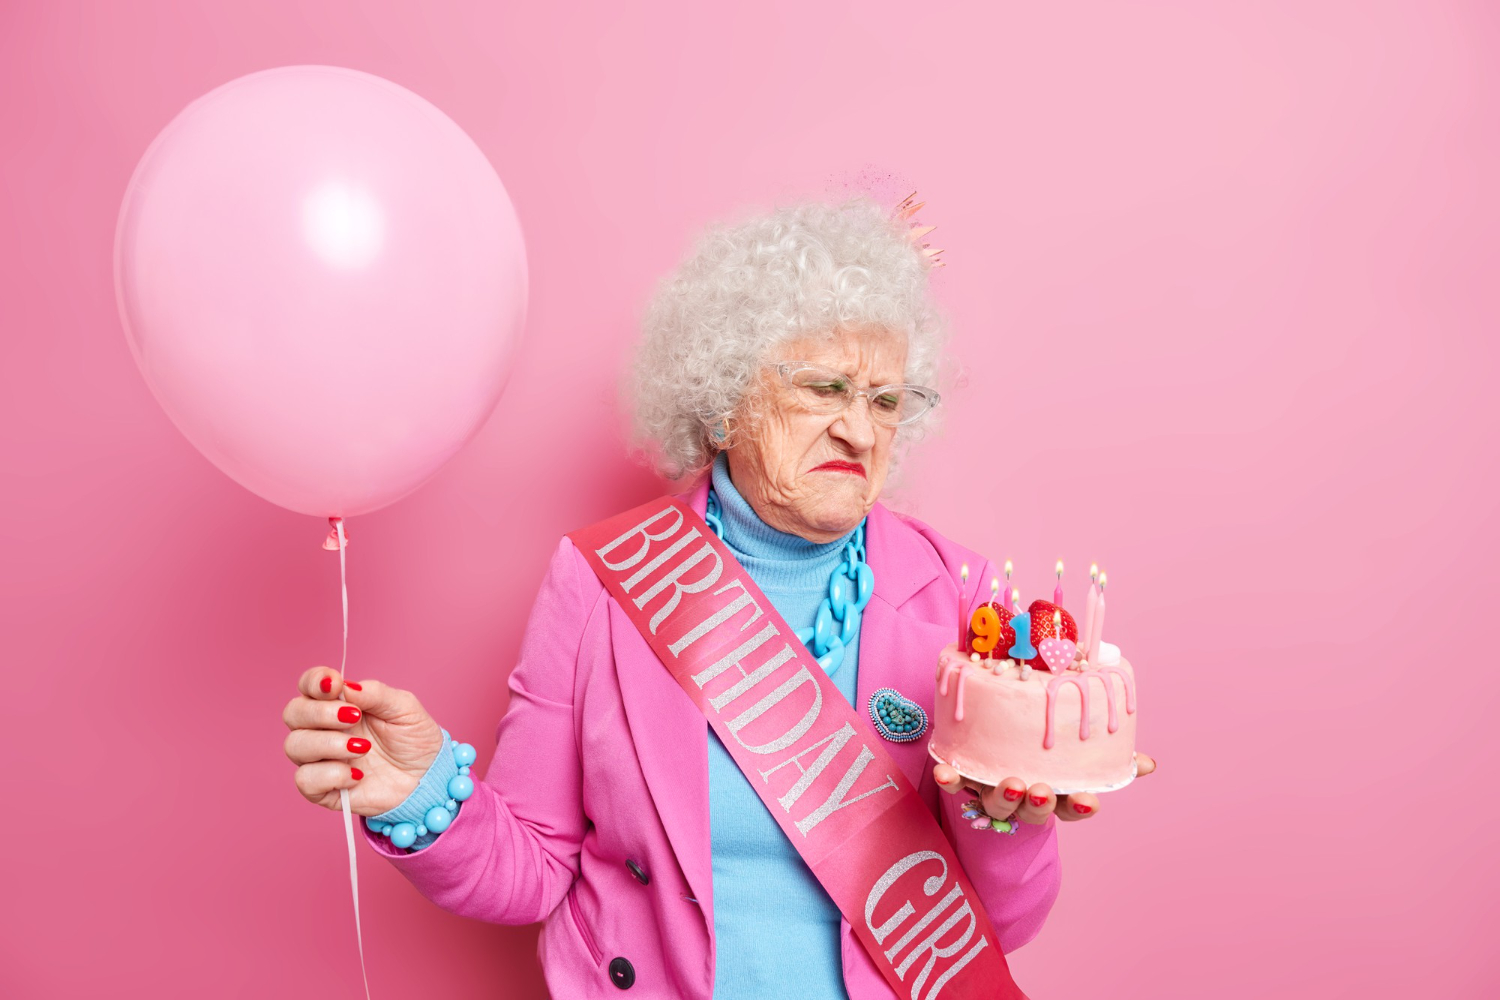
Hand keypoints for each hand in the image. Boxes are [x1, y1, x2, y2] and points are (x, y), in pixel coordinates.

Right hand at [282, 666, 445, 814]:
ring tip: (362, 748)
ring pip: (294, 746)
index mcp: (339, 704)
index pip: (309, 686)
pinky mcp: (324, 789)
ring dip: (327, 744)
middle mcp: (323, 729)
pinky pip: (305, 780)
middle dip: (320, 713)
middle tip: (353, 717)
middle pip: (293, 713)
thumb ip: (375, 693)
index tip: (334, 684)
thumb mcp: (404, 708)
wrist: (428, 776)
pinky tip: (357, 775)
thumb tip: (347, 686)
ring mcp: (321, 759)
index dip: (314, 681)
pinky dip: (330, 775)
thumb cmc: (413, 739)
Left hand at [933, 752, 1156, 824]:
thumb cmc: (1045, 762)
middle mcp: (1024, 800)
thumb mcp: (1077, 762)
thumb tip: (1147, 764)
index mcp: (1055, 796)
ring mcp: (994, 793)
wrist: (996, 771)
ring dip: (1002, 794)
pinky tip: (944, 773)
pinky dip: (950, 780)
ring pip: (998, 801)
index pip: (1072, 808)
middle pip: (1032, 809)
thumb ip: (1106, 762)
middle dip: (1038, 803)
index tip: (1090, 801)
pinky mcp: (967, 782)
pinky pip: (957, 785)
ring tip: (1010, 782)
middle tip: (1041, 791)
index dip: (1080, 807)